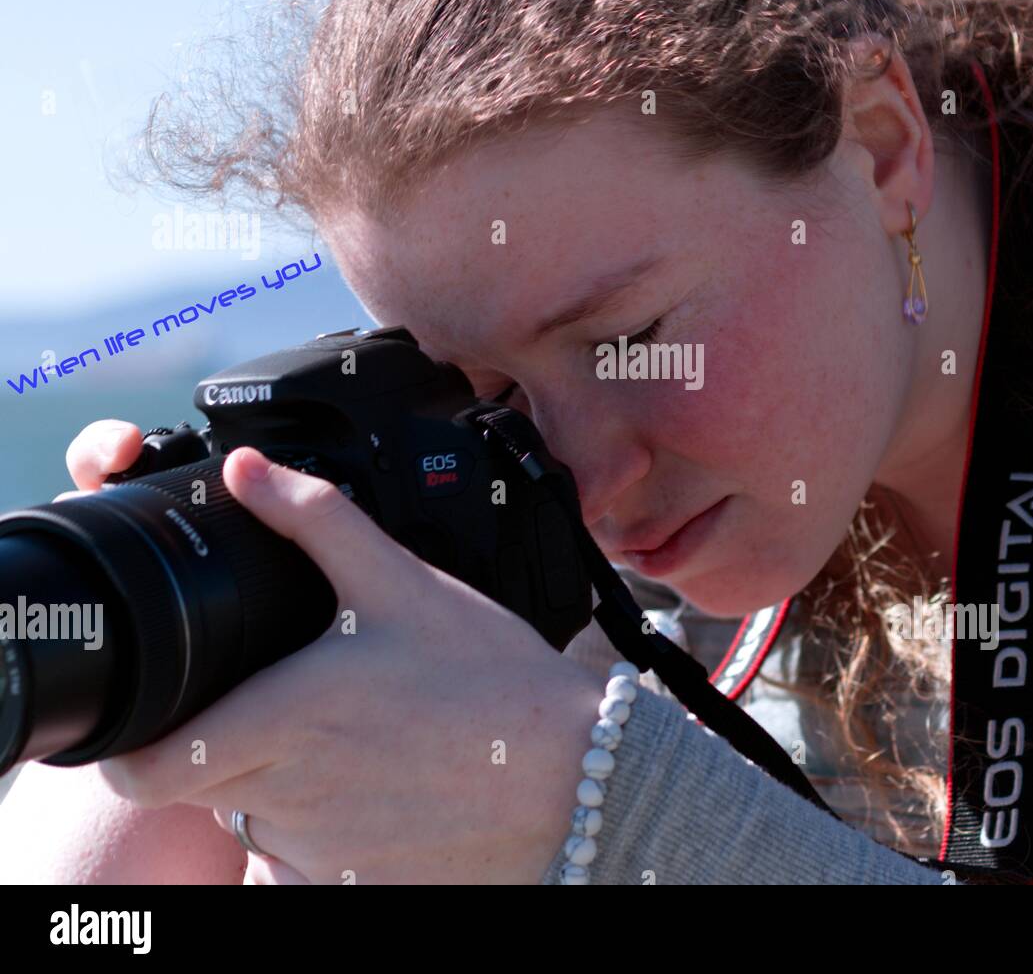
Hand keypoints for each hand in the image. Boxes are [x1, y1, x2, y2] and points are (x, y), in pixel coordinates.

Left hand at [62, 423, 604, 883]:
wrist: (575, 777)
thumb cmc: (492, 681)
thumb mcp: (403, 583)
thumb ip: (316, 518)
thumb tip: (247, 470)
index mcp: (280, 723)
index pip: (142, 771)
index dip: (132, 749)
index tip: (166, 718)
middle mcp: (285, 800)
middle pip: (200, 791)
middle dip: (221, 750)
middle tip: (287, 705)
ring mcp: (321, 854)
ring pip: (254, 826)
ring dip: (278, 789)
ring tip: (355, 742)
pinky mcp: (355, 888)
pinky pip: (307, 864)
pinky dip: (325, 831)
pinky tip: (382, 787)